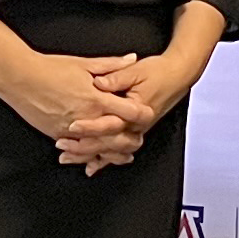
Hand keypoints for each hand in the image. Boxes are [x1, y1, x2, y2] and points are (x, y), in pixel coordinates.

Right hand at [0, 50, 142, 158]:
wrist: (20, 78)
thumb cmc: (49, 68)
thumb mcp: (83, 63)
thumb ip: (111, 65)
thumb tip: (132, 58)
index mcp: (96, 98)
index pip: (129, 111)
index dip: (141, 114)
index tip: (147, 114)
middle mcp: (87, 117)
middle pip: (118, 137)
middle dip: (132, 140)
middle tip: (139, 139)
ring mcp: (72, 130)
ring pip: (100, 148)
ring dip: (114, 153)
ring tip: (124, 155)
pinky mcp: (59, 135)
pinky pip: (79, 150)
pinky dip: (90, 154)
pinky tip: (97, 157)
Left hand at [61, 50, 200, 169]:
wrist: (177, 77)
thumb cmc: (158, 72)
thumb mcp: (136, 71)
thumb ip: (115, 77)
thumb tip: (98, 82)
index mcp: (136, 111)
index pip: (110, 124)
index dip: (90, 126)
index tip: (71, 126)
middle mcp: (136, 126)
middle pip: (107, 143)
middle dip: (83, 146)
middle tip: (61, 144)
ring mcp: (134, 131)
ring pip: (110, 152)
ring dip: (88, 155)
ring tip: (67, 156)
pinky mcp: (132, 132)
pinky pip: (116, 152)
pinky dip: (102, 159)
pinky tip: (89, 166)